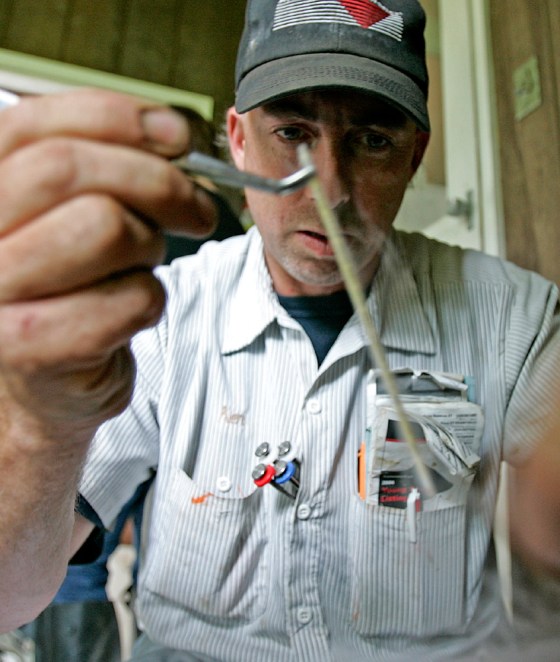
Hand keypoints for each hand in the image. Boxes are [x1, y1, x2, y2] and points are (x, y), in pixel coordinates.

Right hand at [0, 89, 215, 438]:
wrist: (47, 377)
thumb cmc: (69, 287)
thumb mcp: (72, 213)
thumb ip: (105, 166)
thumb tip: (174, 137)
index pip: (36, 126)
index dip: (118, 118)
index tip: (179, 136)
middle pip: (68, 170)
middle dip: (156, 182)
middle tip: (196, 209)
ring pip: (104, 228)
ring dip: (148, 246)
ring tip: (142, 264)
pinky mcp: (28, 347)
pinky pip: (129, 299)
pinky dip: (151, 300)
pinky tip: (133, 307)